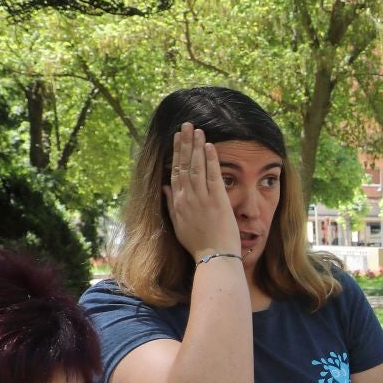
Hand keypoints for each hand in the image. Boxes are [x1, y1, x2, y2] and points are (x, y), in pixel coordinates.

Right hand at [163, 123, 240, 260]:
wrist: (214, 257)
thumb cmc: (199, 244)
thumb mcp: (179, 224)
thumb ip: (171, 204)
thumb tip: (164, 187)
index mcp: (178, 202)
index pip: (176, 172)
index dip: (176, 153)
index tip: (177, 138)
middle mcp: (187, 197)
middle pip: (185, 165)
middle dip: (185, 143)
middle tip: (186, 125)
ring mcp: (202, 198)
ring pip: (197, 167)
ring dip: (197, 147)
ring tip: (197, 130)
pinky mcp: (217, 201)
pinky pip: (213, 176)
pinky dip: (211, 160)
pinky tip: (210, 146)